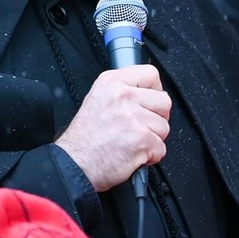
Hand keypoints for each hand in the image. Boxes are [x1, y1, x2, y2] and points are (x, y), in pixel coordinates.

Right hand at [55, 66, 170, 191]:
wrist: (74, 164)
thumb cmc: (84, 140)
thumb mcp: (97, 100)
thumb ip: (122, 92)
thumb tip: (147, 93)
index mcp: (111, 82)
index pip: (151, 74)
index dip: (154, 91)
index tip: (149, 103)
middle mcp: (122, 96)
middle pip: (164, 101)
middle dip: (157, 118)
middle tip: (140, 127)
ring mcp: (133, 117)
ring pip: (164, 126)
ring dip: (153, 139)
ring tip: (132, 142)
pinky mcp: (141, 139)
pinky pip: (161, 148)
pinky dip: (151, 156)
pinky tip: (133, 154)